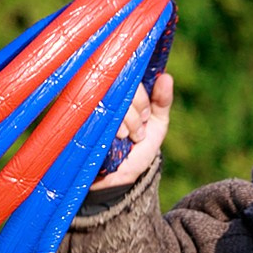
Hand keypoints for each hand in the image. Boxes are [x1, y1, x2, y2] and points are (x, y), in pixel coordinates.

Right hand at [92, 71, 173, 192]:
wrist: (120, 176)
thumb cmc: (138, 147)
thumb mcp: (157, 124)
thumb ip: (162, 101)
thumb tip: (166, 76)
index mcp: (124, 91)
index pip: (133, 76)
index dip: (142, 97)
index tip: (146, 115)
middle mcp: (108, 93)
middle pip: (125, 85)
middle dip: (138, 109)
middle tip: (140, 127)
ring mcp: (96, 104)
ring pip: (116, 98)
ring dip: (129, 120)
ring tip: (129, 137)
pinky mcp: (86, 116)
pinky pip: (104, 112)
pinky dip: (118, 126)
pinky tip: (120, 138)